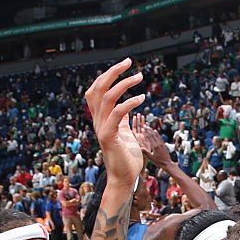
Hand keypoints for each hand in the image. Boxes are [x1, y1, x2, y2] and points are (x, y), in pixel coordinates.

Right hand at [84, 60, 144, 186]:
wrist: (125, 178)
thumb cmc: (127, 157)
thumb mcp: (125, 132)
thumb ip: (122, 119)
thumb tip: (125, 106)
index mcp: (101, 118)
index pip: (98, 89)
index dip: (109, 75)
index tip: (125, 65)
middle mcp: (98, 120)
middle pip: (98, 87)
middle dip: (113, 72)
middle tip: (128, 61)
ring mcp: (101, 127)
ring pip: (107, 97)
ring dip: (124, 84)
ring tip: (139, 77)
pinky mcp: (108, 136)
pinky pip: (117, 114)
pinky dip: (129, 103)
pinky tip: (141, 99)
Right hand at [132, 114, 171, 166]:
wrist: (168, 164)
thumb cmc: (158, 162)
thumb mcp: (151, 158)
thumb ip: (146, 152)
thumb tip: (140, 147)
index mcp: (155, 146)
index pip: (149, 138)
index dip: (145, 132)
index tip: (142, 128)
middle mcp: (159, 144)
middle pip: (152, 135)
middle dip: (148, 129)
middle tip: (143, 125)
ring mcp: (162, 144)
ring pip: (156, 135)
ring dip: (152, 130)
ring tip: (148, 126)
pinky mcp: (164, 145)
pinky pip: (160, 137)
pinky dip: (157, 133)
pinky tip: (155, 131)